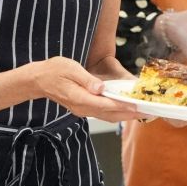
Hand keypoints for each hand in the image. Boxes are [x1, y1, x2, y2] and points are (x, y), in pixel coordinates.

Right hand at [27, 56, 147, 122]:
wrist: (38, 80)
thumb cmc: (54, 70)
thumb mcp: (70, 68)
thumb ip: (86, 80)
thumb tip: (101, 88)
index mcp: (79, 98)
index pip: (105, 105)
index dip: (123, 107)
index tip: (137, 107)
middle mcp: (82, 108)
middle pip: (110, 114)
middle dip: (130, 114)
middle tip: (148, 111)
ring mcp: (82, 110)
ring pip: (107, 116)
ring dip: (125, 115)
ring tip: (142, 112)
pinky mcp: (83, 108)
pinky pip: (103, 113)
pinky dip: (116, 113)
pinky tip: (126, 109)